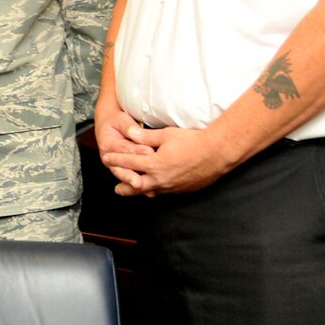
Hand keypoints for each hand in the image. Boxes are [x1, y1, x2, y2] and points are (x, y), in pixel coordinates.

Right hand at [92, 95, 150, 190]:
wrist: (108, 124)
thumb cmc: (115, 121)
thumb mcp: (120, 120)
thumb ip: (128, 127)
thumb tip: (134, 132)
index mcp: (107, 144)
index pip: (124, 148)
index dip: (137, 150)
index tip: (150, 153)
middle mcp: (109, 158)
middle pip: (121, 168)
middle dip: (131, 176)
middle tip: (140, 182)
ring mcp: (115, 165)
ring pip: (125, 176)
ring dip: (136, 184)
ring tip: (147, 190)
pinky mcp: (122, 170)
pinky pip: (131, 178)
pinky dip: (141, 186)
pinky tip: (150, 191)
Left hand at [105, 122, 234, 195]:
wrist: (218, 153)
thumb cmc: (194, 141)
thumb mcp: (167, 135)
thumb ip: (146, 136)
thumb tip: (129, 133)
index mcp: (154, 164)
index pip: (129, 162)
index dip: (116, 160)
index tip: (106, 158)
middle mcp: (161, 178)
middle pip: (135, 185)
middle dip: (124, 185)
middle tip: (116, 188)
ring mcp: (172, 186)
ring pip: (151, 191)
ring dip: (140, 190)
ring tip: (133, 190)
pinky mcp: (183, 189)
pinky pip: (165, 191)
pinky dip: (157, 190)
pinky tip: (156, 188)